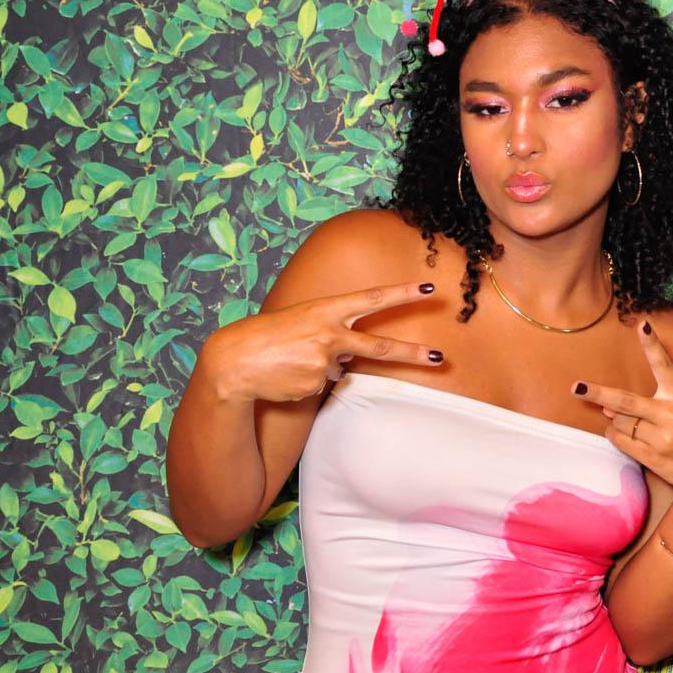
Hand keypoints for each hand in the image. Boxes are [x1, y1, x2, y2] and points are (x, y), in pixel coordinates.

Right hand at [202, 281, 444, 402]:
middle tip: (439, 356)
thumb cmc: (266, 337)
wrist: (233, 362)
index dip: (401, 294)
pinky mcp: (316, 384)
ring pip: (337, 368)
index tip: (428, 289)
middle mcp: (329, 334)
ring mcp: (324, 361)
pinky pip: (321, 384)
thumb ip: (329, 333)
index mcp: (325, 309)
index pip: (371, 298)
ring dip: (319, 366)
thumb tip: (347, 360)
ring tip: (291, 360)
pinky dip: (307, 380)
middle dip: (412, 354)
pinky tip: (287, 375)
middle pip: (380, 346)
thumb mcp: (300, 321)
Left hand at [572, 320, 672, 506]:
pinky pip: (621, 442)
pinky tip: (619, 434)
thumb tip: (612, 405)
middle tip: (577, 388)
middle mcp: (670, 415)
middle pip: (625, 401)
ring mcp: (661, 437)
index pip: (664, 366)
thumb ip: (662, 403)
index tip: (643, 326)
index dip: (652, 345)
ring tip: (624, 422)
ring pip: (620, 422)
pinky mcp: (653, 457)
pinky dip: (614, 435)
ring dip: (615, 420)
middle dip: (598, 393)